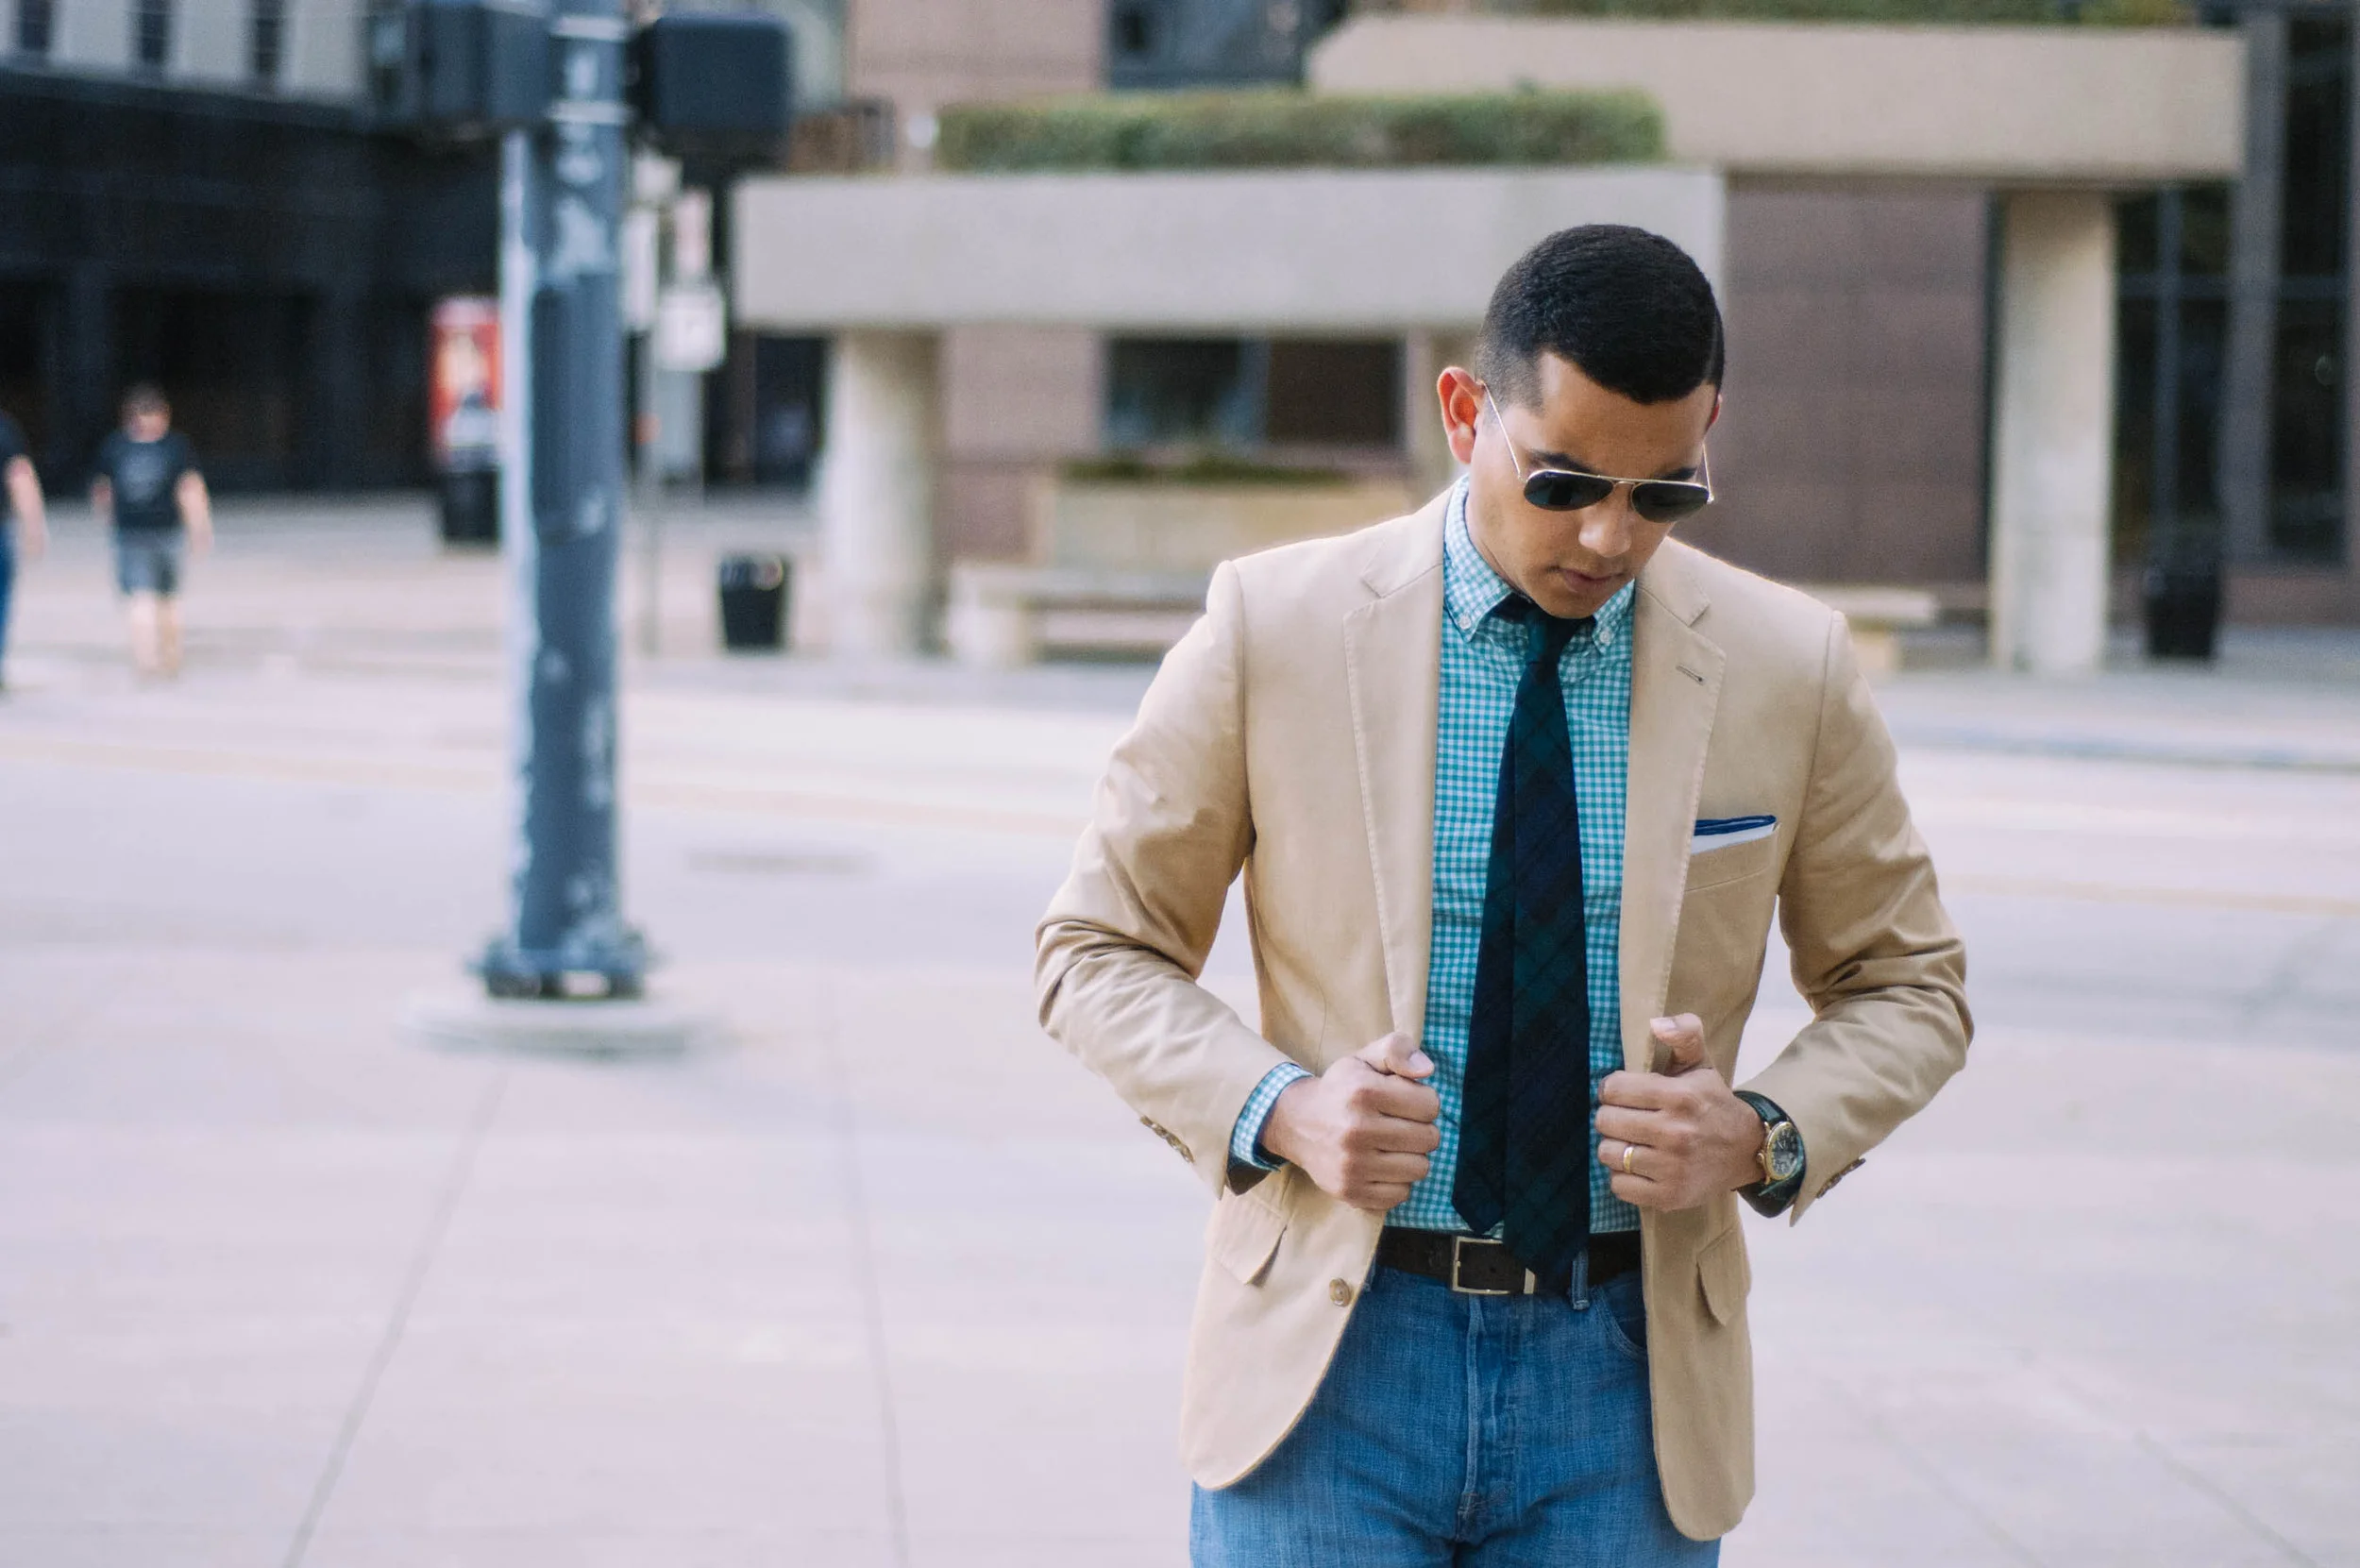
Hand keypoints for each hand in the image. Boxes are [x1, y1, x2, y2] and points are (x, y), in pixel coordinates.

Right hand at [1261, 1032, 1441, 1212]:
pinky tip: (1380, 1166)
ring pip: (1420, 1169)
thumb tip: (1427, 1070)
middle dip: (1421, 1130)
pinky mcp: (1349, 1191)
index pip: (1430, 1105)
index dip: (1424, 1102)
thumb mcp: (1365, 1058)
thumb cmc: (1342, 1089)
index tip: (1405, 1103)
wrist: (1297, 1123)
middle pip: (1429, 1139)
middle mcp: (1356, 1129)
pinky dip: (1397, 1182)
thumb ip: (1398, 1049)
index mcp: (1364, 1092)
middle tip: (1399, 1125)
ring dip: (1411, 1157)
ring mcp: (1351, 1165)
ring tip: (1391, 1146)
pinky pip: (1401, 1194)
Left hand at [1594, 1014, 1760, 1211]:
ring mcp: (1673, 1167)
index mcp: (1679, 1096)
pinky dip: (1623, 1177)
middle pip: (1606, 1121)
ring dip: (1614, 1148)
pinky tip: (1638, 1166)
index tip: (1621, 1094)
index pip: (1613, 1089)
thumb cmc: (1712, 1103)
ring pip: (1608, 1154)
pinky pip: (1619, 1186)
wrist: (1747, 1150)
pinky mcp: (1670, 1195)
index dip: (1611, 1089)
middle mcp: (1675, 1132)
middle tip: (1626, 1119)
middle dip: (1610, 1117)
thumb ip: (1684, 1033)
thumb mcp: (1701, 1063)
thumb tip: (1656, 1024)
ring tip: (1631, 1142)